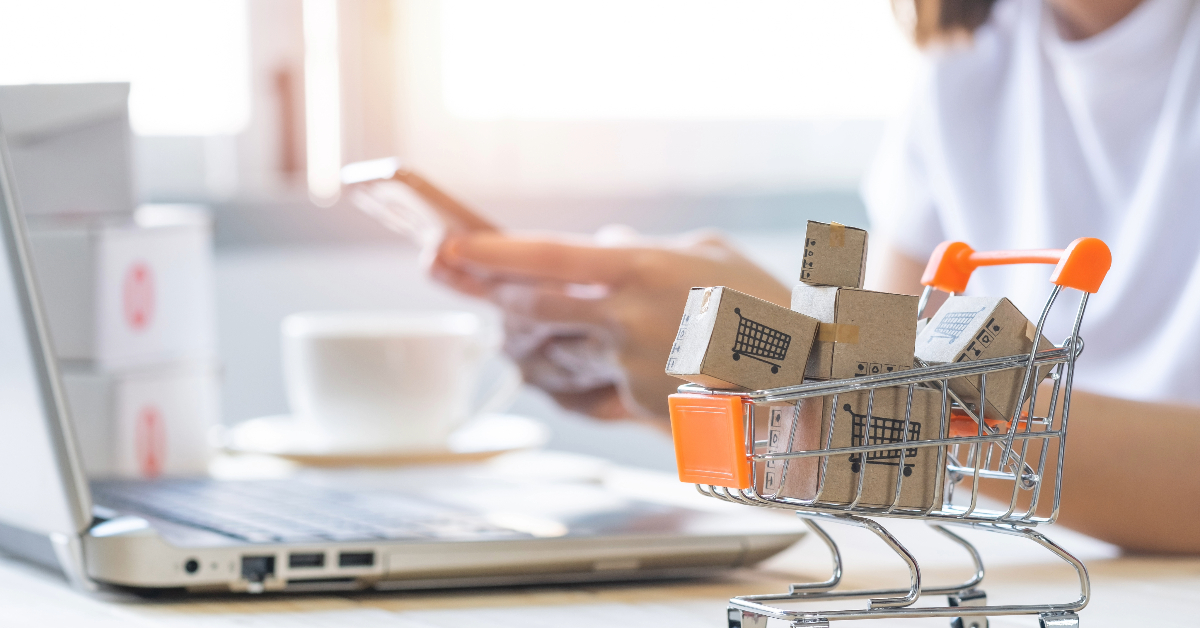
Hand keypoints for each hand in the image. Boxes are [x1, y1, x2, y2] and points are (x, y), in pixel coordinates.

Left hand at [433, 228, 789, 421]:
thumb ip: (641, 250)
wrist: (804, 369)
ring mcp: (628, 367)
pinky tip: (600, 361)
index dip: (491, 252)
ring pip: (552, 353)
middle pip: (531, 309)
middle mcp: (626, 319)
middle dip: (498, 299)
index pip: (545, 256)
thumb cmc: (759, 300)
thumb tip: (598, 250)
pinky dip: (579, 373)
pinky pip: (585, 388)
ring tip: (550, 324)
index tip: (450, 245)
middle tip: (479, 287)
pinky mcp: (636, 406)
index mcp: (641, 269)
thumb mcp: (704, 251)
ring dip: (537, 340)